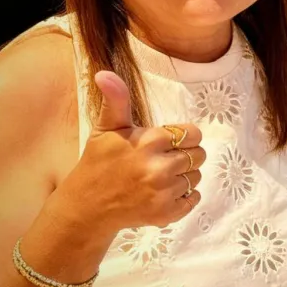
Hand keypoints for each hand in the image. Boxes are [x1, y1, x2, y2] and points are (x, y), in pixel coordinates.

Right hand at [55, 72, 204, 233]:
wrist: (87, 206)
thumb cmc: (99, 162)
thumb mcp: (107, 127)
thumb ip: (116, 99)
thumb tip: (105, 73)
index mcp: (149, 141)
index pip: (193, 134)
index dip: (183, 137)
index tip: (167, 142)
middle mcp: (159, 166)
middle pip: (199, 155)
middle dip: (185, 156)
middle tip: (162, 160)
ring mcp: (163, 192)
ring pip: (196, 177)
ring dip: (183, 176)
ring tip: (159, 177)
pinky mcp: (166, 213)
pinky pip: (194, 198)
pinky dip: (184, 197)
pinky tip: (163, 193)